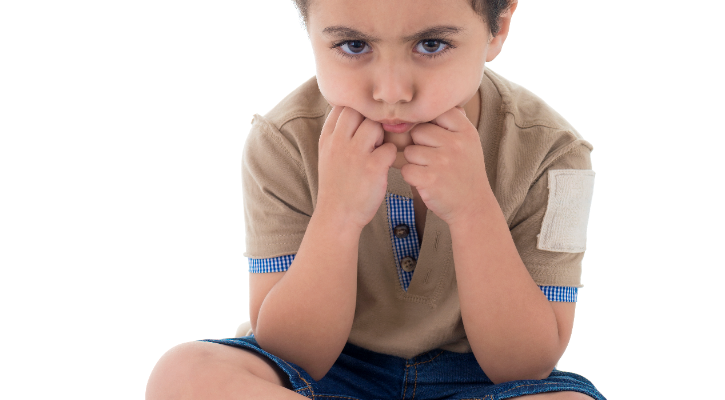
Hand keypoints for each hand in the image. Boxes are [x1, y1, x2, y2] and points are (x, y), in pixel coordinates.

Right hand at [317, 106, 397, 229]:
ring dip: (381, 137)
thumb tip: (352, 114)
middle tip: (372, 138)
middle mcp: (339, 142)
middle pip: (359, 110)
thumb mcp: (327, 156)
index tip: (361, 126)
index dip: (356, 112)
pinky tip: (384, 166)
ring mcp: (356, 154)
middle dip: (369, 120)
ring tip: (377, 152)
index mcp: (327, 139)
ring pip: (376, 126)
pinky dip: (391, 156)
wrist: (338, 216)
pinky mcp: (373, 167)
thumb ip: (337, 135)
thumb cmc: (337, 186)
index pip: (342, 107)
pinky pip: (390, 148)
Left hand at [400, 107, 489, 225]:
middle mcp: (455, 143)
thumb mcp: (469, 142)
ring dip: (414, 162)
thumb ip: (454, 122)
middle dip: (419, 145)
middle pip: (418, 131)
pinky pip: (406, 168)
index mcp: (465, 131)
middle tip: (433, 159)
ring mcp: (442, 161)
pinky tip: (426, 181)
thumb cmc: (465, 172)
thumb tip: (431, 101)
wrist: (473, 206)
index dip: (428, 124)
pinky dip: (411, 176)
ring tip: (431, 171)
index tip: (434, 139)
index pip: (434, 112)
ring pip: (409, 150)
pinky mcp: (430, 178)